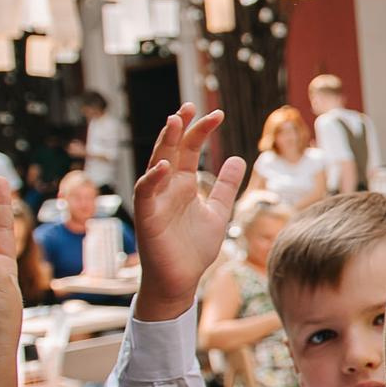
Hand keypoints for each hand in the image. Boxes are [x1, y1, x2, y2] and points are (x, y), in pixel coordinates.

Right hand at [132, 106, 247, 322]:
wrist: (181, 280)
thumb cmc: (194, 248)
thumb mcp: (218, 211)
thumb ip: (226, 186)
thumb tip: (238, 158)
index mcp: (182, 183)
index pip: (188, 149)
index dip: (199, 131)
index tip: (217, 115)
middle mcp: (167, 187)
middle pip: (170, 149)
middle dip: (180, 128)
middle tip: (190, 106)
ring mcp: (156, 200)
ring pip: (156, 164)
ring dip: (164, 143)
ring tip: (175, 122)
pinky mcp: (148, 217)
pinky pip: (146, 193)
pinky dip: (153, 179)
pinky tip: (165, 166)